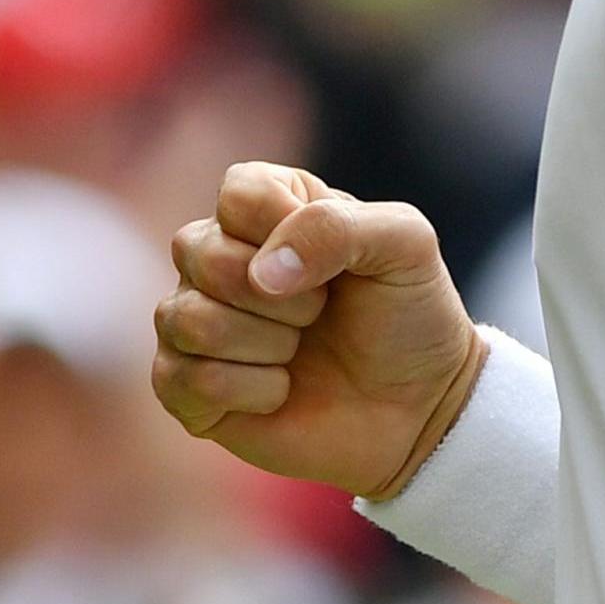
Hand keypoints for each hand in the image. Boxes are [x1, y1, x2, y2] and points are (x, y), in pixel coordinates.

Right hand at [152, 160, 486, 499]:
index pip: (238, 194)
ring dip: (265, 345)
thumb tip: (261, 275)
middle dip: (282, 299)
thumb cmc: (409, 316)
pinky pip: (182, 378)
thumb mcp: (404, 245)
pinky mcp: (188, 386)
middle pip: (201, 254)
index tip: (336, 265)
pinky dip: (249, 391)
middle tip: (320, 314)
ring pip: (187, 319)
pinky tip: (280, 391)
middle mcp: (217, 254)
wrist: (421, 409)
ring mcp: (196, 319)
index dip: (287, 233)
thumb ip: (335, 226)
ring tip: (297, 352)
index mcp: (264, 206)